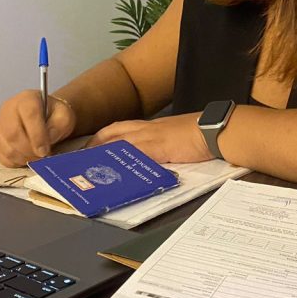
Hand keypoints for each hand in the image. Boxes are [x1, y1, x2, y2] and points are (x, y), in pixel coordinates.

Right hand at [0, 90, 75, 167]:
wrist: (45, 116)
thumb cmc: (53, 115)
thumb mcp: (64, 116)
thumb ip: (58, 126)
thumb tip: (46, 141)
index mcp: (27, 99)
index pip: (29, 115)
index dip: (38, 135)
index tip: (45, 150)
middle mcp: (8, 109)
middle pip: (13, 134)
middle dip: (30, 150)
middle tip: (43, 155)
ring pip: (7, 148)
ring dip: (24, 158)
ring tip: (37, 156)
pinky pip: (3, 156)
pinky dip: (17, 162)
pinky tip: (28, 156)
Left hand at [88, 113, 211, 163]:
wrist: (216, 129)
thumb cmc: (203, 133)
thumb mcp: (177, 137)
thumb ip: (164, 146)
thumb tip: (157, 159)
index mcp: (153, 126)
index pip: (121, 127)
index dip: (104, 136)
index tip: (91, 145)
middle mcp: (148, 128)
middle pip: (113, 132)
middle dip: (95, 144)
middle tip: (81, 157)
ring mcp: (151, 137)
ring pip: (118, 142)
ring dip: (102, 153)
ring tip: (88, 165)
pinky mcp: (157, 147)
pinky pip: (133, 154)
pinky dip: (121, 162)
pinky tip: (112, 171)